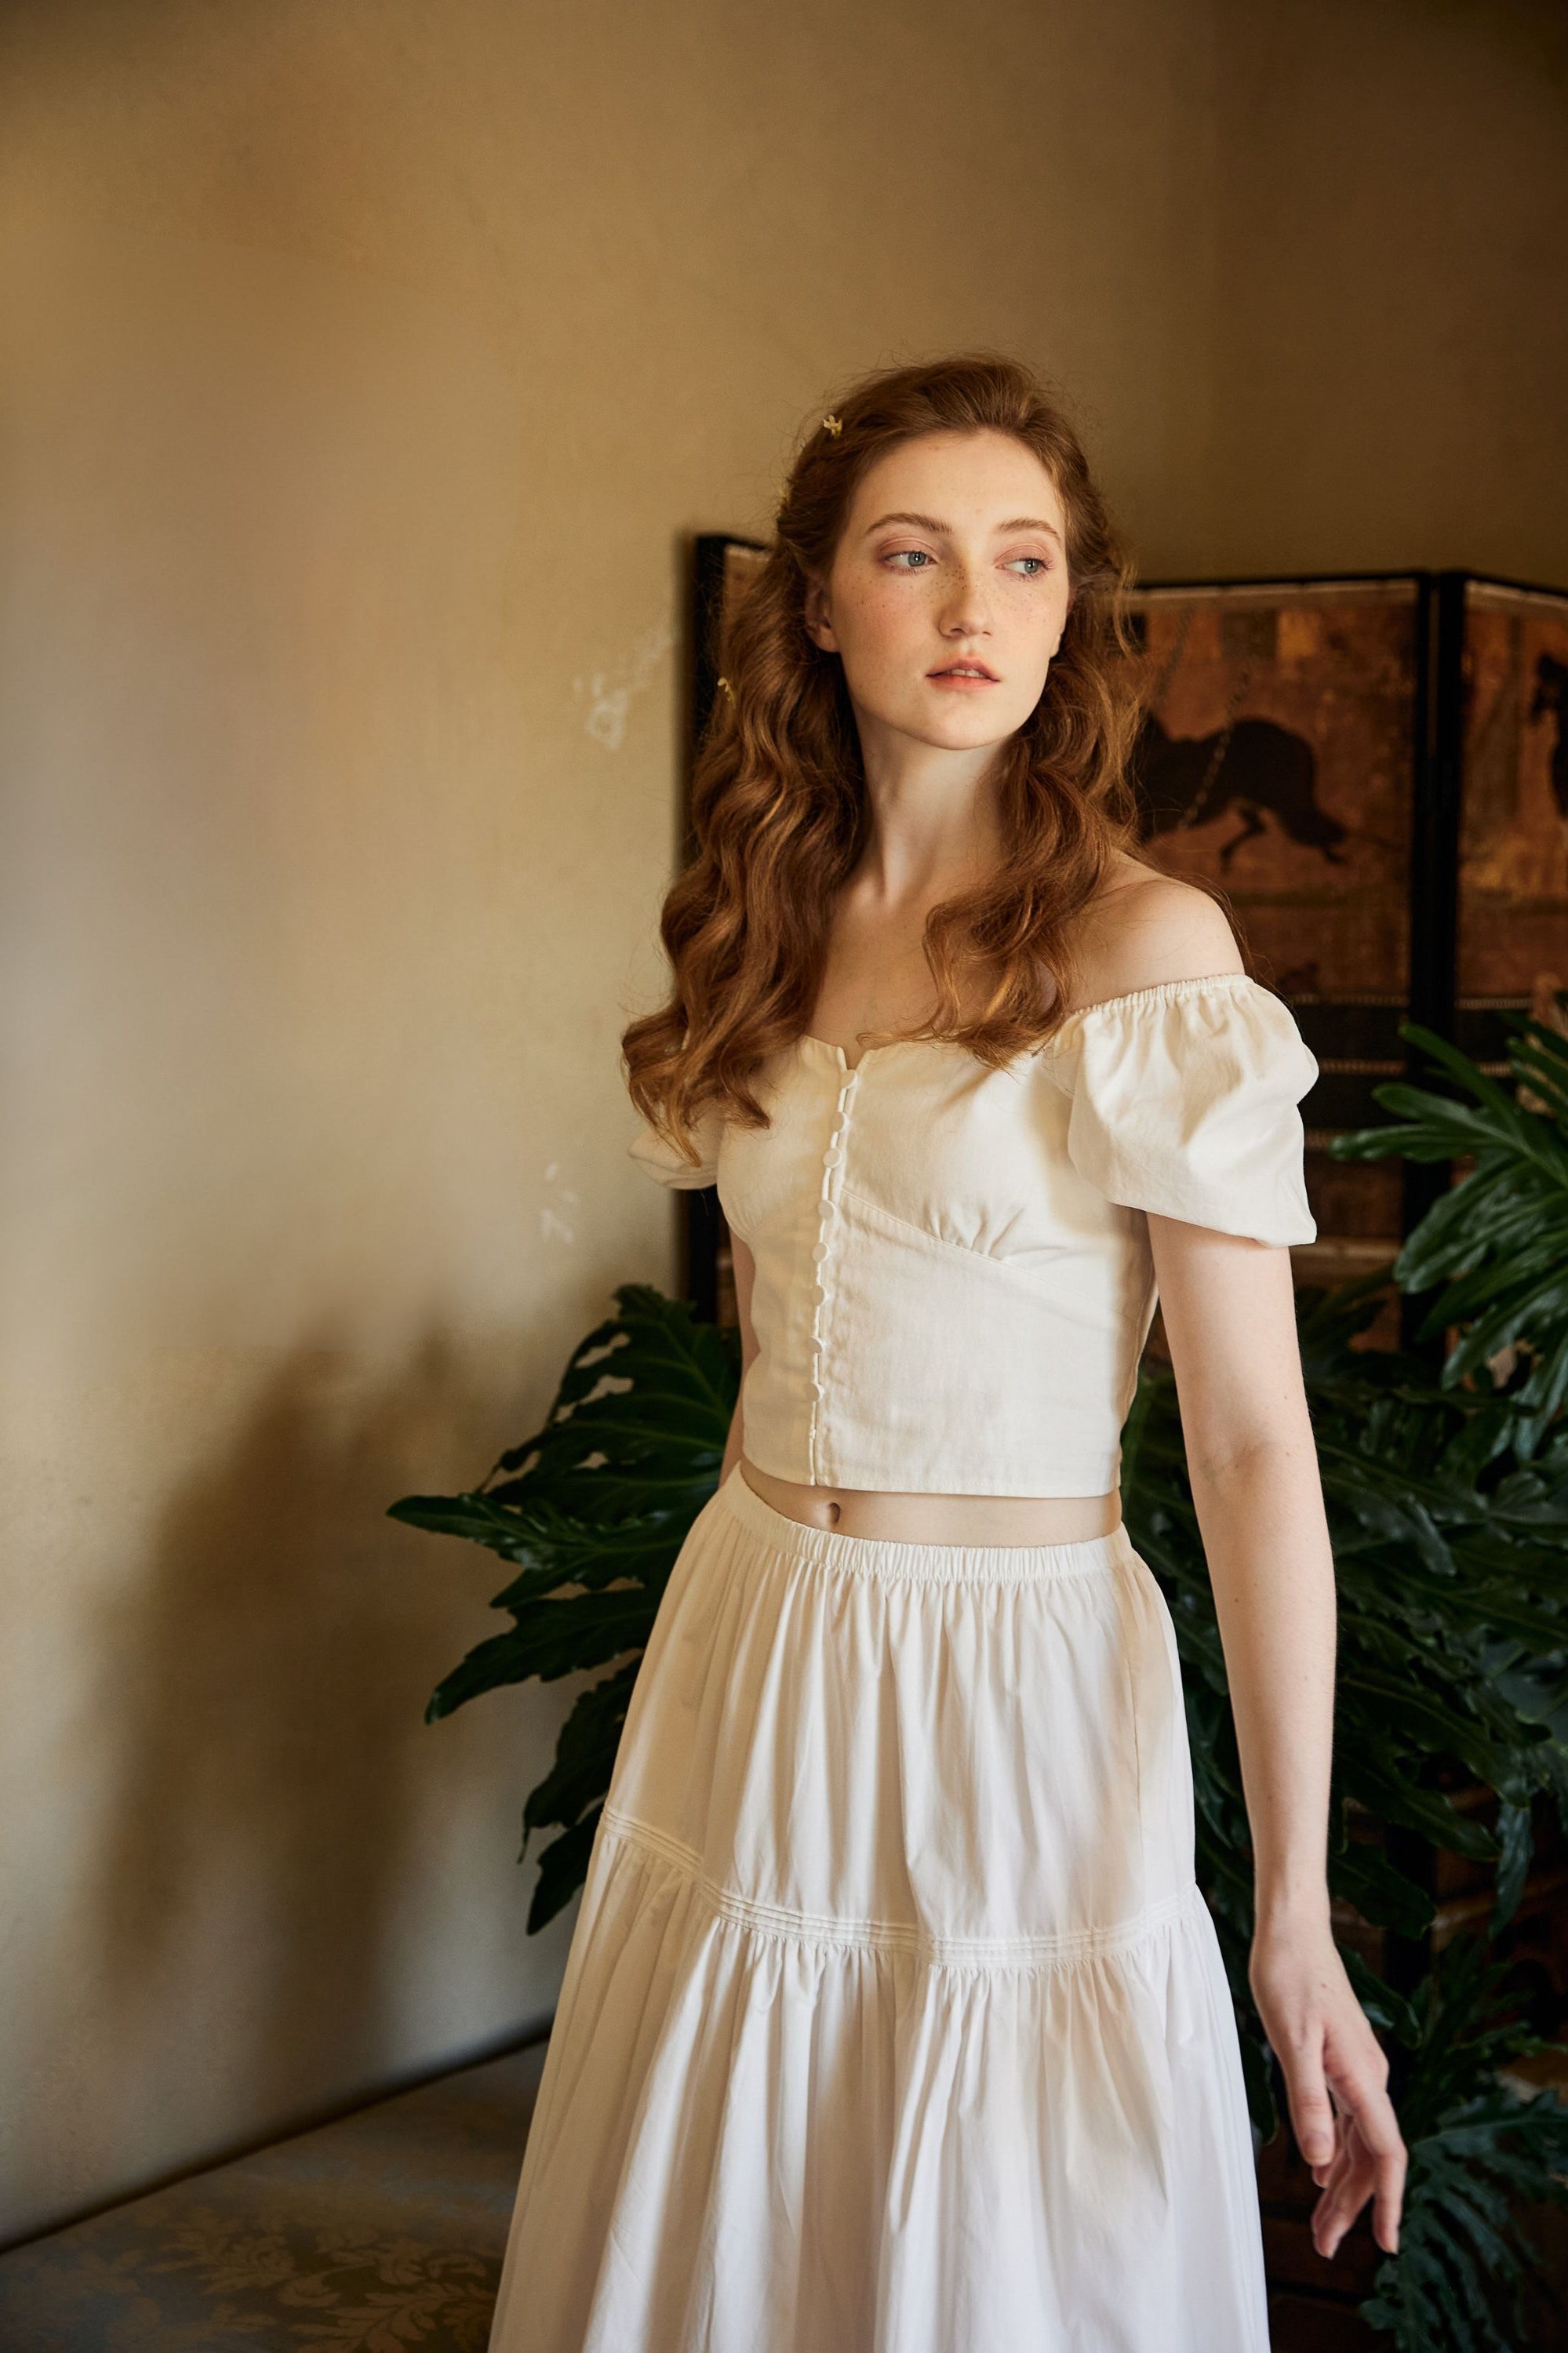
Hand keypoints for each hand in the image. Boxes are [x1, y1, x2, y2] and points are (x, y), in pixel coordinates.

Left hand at [1249, 1908, 1406, 2259]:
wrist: (1291, 1929)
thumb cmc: (1288, 1975)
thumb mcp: (1291, 2040)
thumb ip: (1307, 2100)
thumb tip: (1322, 2162)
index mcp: (1362, 2077)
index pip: (1386, 2154)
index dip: (1386, 2202)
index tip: (1385, 2244)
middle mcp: (1368, 2077)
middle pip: (1369, 2157)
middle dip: (1353, 2206)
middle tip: (1325, 2246)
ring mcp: (1355, 2068)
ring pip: (1356, 2141)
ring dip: (1342, 2185)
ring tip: (1322, 2224)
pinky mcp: (1339, 2058)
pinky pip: (1346, 2119)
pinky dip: (1336, 2151)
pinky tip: (1322, 2172)